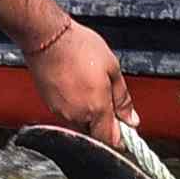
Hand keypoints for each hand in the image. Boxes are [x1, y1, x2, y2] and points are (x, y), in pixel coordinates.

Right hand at [25, 20, 134, 143]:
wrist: (48, 38)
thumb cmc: (78, 47)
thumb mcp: (112, 68)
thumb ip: (123, 98)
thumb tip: (131, 118)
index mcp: (96, 108)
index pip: (111, 140)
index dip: (121, 138)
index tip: (125, 127)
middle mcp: (76, 115)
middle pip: (95, 134)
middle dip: (105, 123)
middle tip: (109, 99)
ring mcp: (60, 112)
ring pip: (81, 124)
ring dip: (90, 114)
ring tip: (91, 87)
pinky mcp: (50, 105)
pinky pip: (67, 114)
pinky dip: (76, 106)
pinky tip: (77, 86)